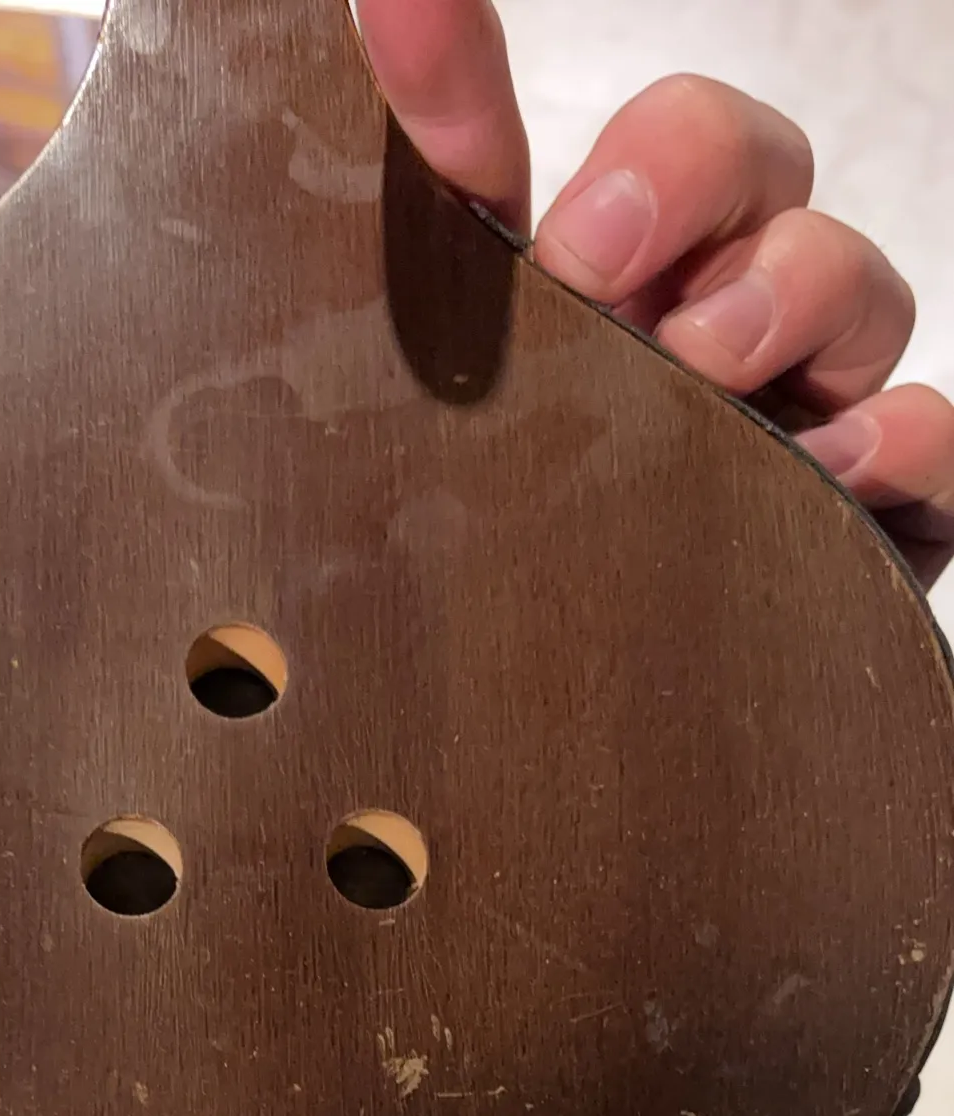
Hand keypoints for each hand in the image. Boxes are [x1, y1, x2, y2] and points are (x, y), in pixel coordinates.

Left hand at [356, 0, 953, 589]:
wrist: (532, 741)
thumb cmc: (495, 550)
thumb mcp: (441, 368)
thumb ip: (437, 182)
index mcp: (607, 287)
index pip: (661, 149)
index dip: (642, 147)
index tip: (543, 196)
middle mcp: (711, 328)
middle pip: (772, 181)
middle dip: (707, 200)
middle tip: (619, 293)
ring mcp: (800, 418)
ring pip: (861, 289)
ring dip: (798, 304)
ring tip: (711, 378)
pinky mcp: (869, 521)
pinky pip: (937, 442)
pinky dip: (905, 437)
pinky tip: (834, 464)